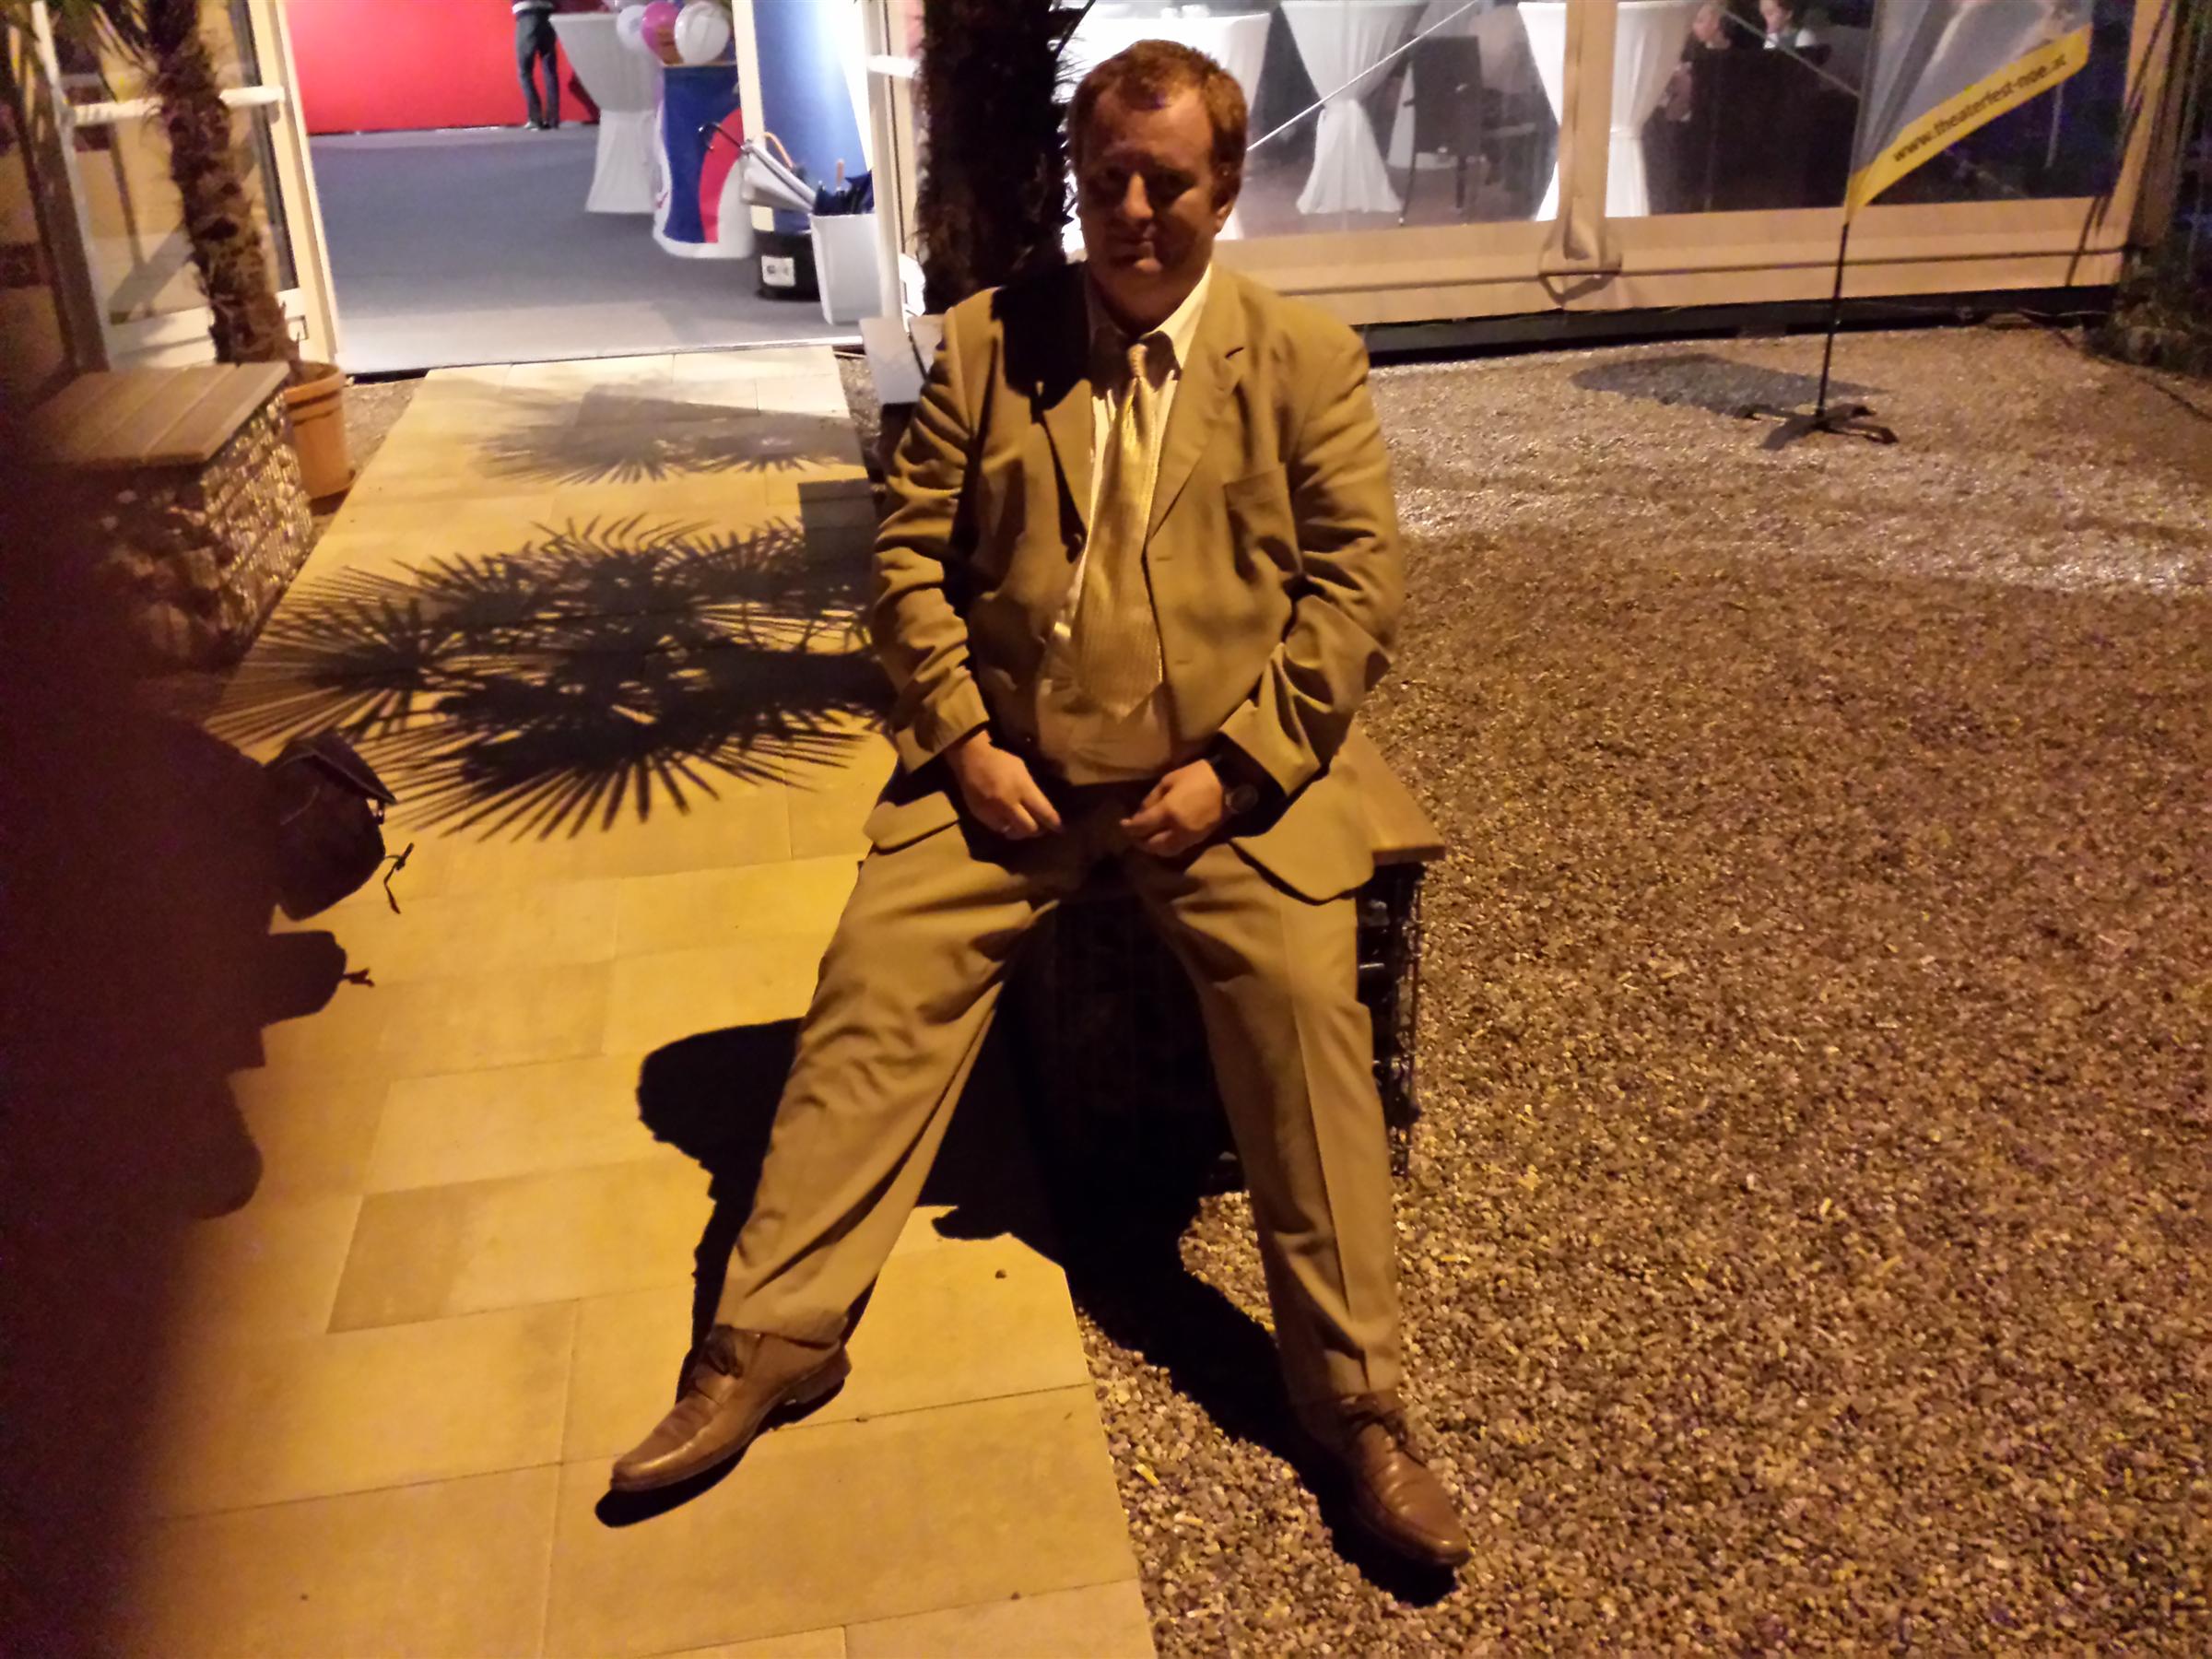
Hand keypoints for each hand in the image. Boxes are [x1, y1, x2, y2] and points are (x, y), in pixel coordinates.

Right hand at [945, 731, 1062, 839]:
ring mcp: (993, 811)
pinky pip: (998, 829)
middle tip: (1042, 828)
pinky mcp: (980, 816)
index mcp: (1022, 788)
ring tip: (1024, 827)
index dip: (1054, 823)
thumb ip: (1032, 790)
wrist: (970, 757)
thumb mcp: (1022, 770)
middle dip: (1038, 831)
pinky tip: (1008, 822)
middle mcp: (1008, 803)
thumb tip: (1043, 807)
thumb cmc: (1000, 759)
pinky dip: (1006, 828)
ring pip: (1013, 833)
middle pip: (1029, 829)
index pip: (1044, 813)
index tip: (1061, 829)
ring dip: (1021, 831)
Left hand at [1120, 760, 1225, 857]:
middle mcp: (1176, 830)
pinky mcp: (1198, 840)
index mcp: (1168, 812)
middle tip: (1132, 833)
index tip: (1122, 824)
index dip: (1129, 827)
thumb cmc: (1198, 776)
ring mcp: (1189, 838)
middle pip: (1151, 844)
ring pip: (1164, 851)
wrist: (1230, 784)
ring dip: (1152, 847)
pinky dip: (1165, 848)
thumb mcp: (1170, 780)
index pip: (1141, 826)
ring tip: (1145, 839)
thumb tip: (1140, 813)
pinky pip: (1177, 850)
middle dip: (1138, 840)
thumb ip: (1152, 798)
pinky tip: (1161, 840)